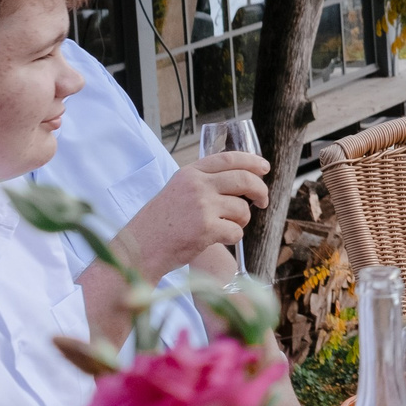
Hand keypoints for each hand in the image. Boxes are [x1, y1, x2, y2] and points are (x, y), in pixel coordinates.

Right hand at [115, 152, 267, 279]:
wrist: (140, 247)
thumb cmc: (160, 223)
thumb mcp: (177, 190)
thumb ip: (203, 182)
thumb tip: (241, 181)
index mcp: (190, 173)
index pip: (229, 158)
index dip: (252, 161)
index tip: (264, 168)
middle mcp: (197, 185)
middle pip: (244, 180)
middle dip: (260, 190)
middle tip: (263, 201)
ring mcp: (202, 206)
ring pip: (242, 209)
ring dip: (242, 221)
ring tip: (227, 227)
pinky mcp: (206, 229)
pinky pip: (236, 232)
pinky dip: (233, 238)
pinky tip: (218, 239)